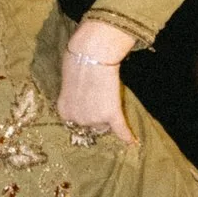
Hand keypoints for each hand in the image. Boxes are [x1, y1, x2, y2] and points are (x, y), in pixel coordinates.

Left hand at [58, 18, 135, 143]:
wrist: (91, 53)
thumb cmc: (78, 59)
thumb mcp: (68, 81)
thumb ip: (74, 95)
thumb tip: (83, 96)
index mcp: (64, 111)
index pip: (75, 123)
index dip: (84, 114)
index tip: (89, 108)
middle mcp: (77, 119)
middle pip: (90, 126)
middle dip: (95, 116)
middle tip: (99, 97)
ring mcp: (94, 118)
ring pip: (105, 125)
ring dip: (107, 117)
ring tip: (107, 96)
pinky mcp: (111, 114)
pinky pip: (120, 128)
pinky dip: (127, 136)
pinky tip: (133, 142)